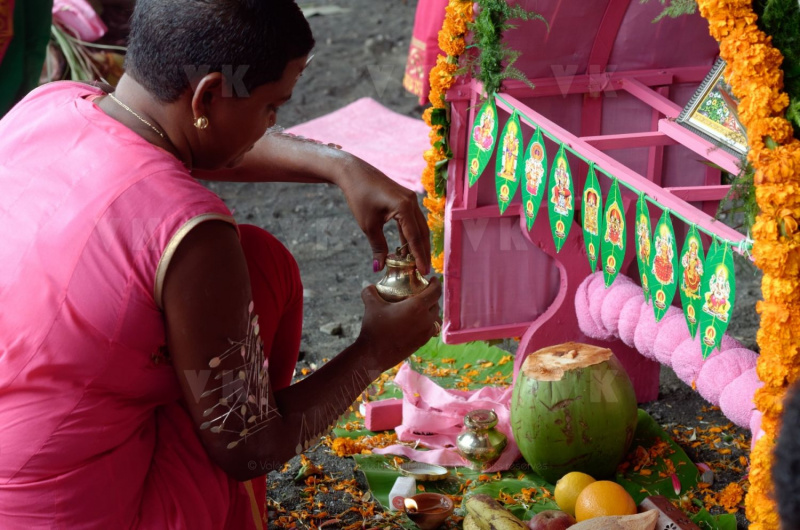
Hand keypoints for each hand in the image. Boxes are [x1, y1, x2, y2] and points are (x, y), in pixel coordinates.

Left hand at [336, 155, 431, 274]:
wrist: (354, 173)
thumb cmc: (359, 196)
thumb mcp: (368, 225)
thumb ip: (377, 247)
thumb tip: (379, 267)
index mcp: (404, 207)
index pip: (415, 237)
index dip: (420, 256)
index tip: (423, 272)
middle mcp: (412, 202)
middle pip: (422, 233)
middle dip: (423, 252)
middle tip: (423, 271)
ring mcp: (410, 199)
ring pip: (419, 227)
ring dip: (418, 244)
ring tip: (417, 262)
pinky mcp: (406, 199)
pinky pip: (412, 220)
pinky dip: (411, 234)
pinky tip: (407, 248)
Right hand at [357, 277, 441, 371]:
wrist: (374, 355)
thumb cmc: (374, 328)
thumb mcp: (371, 305)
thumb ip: (370, 292)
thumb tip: (369, 286)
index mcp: (417, 307)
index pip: (435, 291)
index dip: (436, 283)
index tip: (433, 279)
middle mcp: (426, 319)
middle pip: (436, 304)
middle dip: (432, 297)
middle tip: (423, 293)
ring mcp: (425, 333)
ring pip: (435, 318)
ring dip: (430, 311)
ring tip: (420, 308)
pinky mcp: (422, 342)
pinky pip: (430, 329)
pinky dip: (426, 323)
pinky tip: (415, 322)